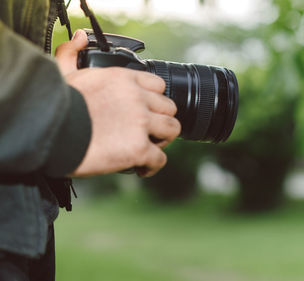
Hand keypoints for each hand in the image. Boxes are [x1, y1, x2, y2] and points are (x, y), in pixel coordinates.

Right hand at [55, 30, 180, 176]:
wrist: (48, 132)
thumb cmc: (56, 106)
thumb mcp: (65, 74)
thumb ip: (73, 54)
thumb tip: (80, 38)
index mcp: (124, 79)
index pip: (158, 86)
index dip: (153, 101)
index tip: (144, 111)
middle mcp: (137, 98)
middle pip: (169, 108)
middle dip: (160, 121)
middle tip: (146, 133)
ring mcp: (141, 123)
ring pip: (172, 130)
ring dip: (162, 141)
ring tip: (146, 148)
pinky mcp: (139, 148)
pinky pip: (160, 159)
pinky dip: (152, 166)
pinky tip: (141, 167)